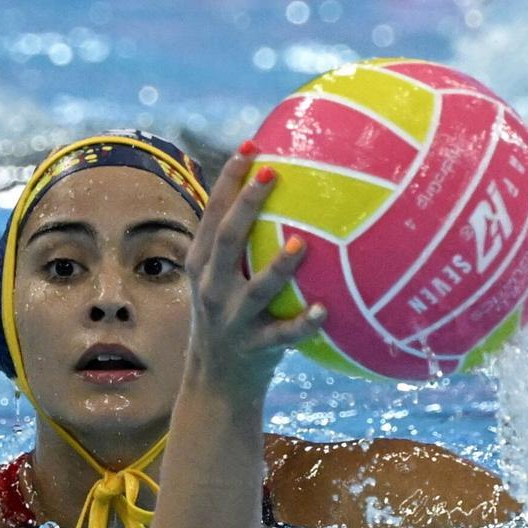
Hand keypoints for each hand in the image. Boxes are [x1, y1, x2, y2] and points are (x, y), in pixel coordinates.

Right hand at [183, 152, 326, 394]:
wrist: (216, 380)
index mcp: (202, 264)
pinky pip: (284, 335)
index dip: (229, 180)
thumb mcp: (220, 279)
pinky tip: (325, 310)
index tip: (251, 146)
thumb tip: (283, 192)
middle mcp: (213, 287)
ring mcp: (234, 318)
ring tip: (302, 244)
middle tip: (272, 173)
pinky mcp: (257, 347)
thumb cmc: (229, 315)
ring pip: (258, 288)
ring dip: (279, 266)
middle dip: (247, 205)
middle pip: (228, 240)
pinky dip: (304, 324)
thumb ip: (239, 244)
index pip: (213, 214)